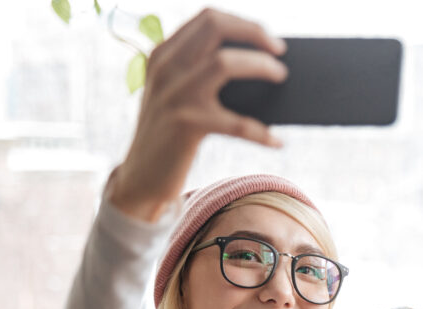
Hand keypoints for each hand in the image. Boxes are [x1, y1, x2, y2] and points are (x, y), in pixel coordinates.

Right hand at [110, 9, 287, 220]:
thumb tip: (259, 64)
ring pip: (225, 62)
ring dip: (261, 67)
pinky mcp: (185, 124)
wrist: (141, 176)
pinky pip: (237, 123)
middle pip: (215, 27)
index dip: (243, 22)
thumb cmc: (170, 135)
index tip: (268, 37)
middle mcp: (166, 67)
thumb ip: (200, 72)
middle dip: (255, 32)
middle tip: (279, 51)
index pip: (207, 18)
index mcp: (163, 54)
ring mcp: (174, 94)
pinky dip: (262, 133)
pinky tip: (277, 141)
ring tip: (281, 77)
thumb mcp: (175, 94)